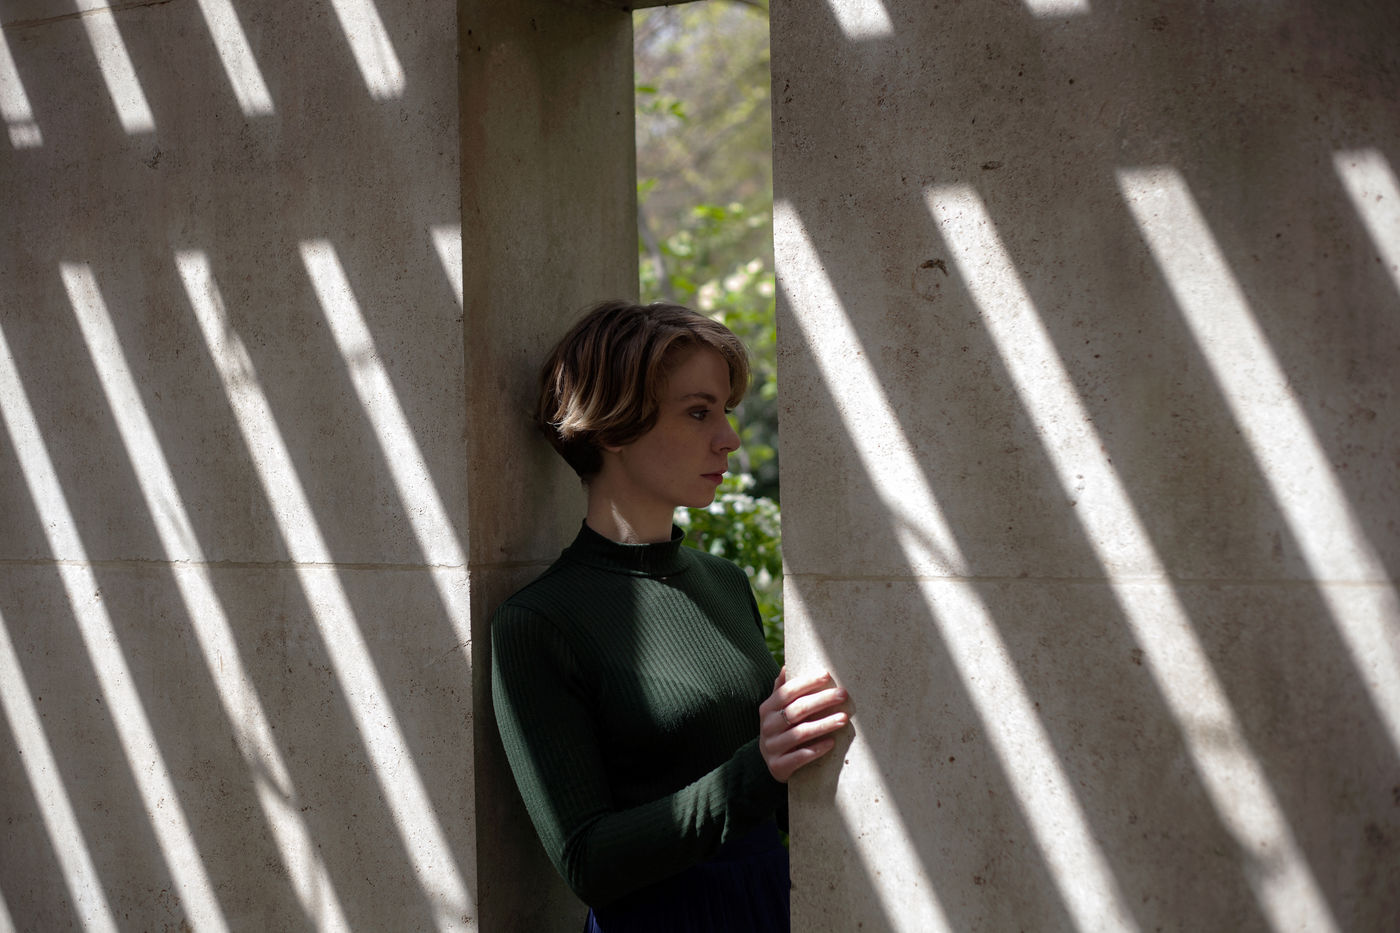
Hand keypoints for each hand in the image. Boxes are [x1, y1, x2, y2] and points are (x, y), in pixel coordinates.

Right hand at [758, 667, 850, 782]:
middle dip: (821, 700)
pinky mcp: (778, 766)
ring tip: (843, 719)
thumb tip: (787, 666)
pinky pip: (800, 756)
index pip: (787, 691)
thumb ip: (782, 690)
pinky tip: (832, 743)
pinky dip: (817, 749)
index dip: (807, 683)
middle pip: (797, 710)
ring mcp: (772, 747)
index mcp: (768, 708)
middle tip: (842, 695)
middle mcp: (767, 726)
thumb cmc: (781, 729)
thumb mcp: (777, 710)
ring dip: (824, 725)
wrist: (772, 763)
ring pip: (800, 733)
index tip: (827, 675)